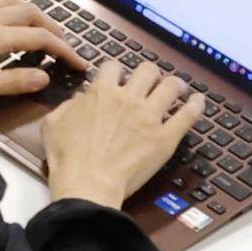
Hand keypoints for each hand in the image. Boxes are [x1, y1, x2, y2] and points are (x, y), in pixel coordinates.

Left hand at [0, 0, 90, 107]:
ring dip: (34, 14)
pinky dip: (16, 11)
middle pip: (30, 12)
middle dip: (53, 27)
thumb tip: (45, 76)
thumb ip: (12, 81)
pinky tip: (14, 28)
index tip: (79, 63)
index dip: (64, 49)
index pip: (39, 37)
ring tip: (44, 35)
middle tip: (65, 48)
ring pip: (14, 2)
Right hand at [41, 62, 200, 211]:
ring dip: (175, 85)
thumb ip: (67, 106)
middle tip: (152, 82)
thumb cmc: (67, 157)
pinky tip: (198, 101)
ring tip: (178, 88)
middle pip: (147, 71)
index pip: (113, 67)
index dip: (116, 71)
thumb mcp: (53, 124)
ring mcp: (150, 117)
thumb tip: (80, 99)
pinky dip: (195, 105)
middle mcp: (128, 98)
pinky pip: (188, 115)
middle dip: (150, 74)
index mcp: (101, 92)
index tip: (119, 79)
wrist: (88, 184)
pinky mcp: (166, 137)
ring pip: (171, 87)